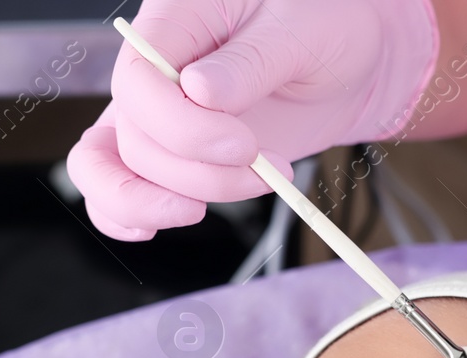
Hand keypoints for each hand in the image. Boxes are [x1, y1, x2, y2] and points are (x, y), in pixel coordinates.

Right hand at [66, 0, 437, 239]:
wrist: (347, 58)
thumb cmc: (326, 25)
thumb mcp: (302, 31)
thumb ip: (250, 61)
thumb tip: (200, 92)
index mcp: (176, 20)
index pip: (138, 81)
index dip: (181, 129)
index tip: (243, 148)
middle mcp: (155, 67)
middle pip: (135, 135)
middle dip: (197, 172)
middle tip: (261, 169)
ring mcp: (160, 112)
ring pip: (123, 168)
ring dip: (179, 198)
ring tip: (250, 186)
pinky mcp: (175, 150)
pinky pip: (120, 185)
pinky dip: (128, 214)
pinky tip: (152, 228)